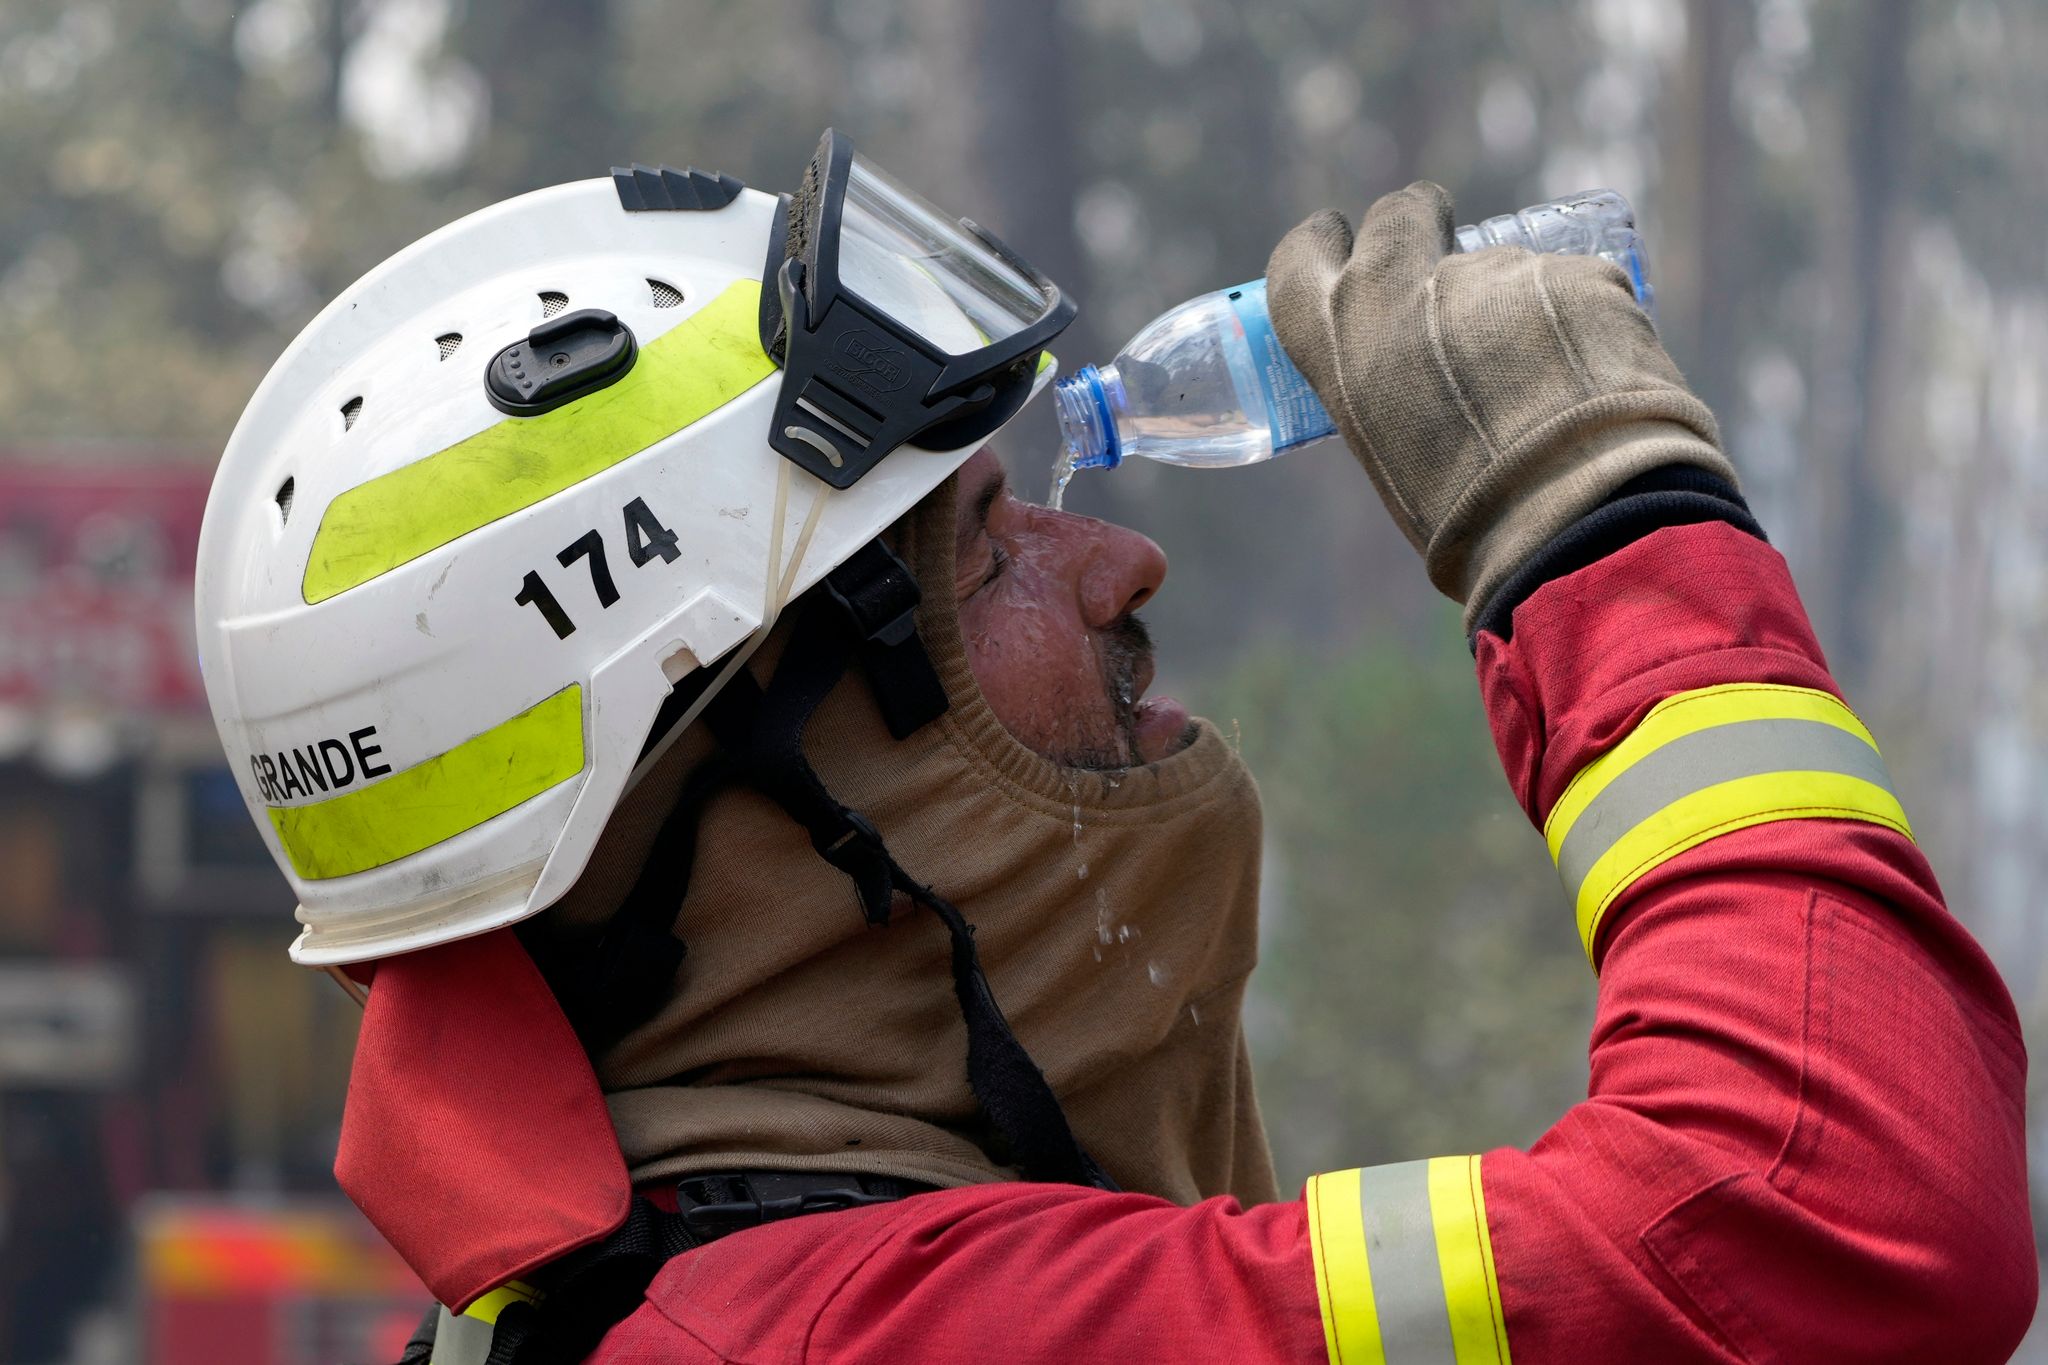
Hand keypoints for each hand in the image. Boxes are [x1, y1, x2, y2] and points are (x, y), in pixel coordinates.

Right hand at [1267, 181, 1734, 623]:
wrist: (1569, 521)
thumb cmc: (1464, 519)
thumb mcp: (1389, 452)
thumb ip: (1391, 392)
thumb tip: (1422, 375)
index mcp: (1339, 343)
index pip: (1302, 259)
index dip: (1324, 245)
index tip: (1345, 242)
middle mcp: (1403, 290)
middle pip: (1400, 215)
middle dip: (1424, 226)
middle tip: (1450, 266)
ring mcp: (1494, 275)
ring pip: (1501, 266)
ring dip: (1516, 304)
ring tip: (1550, 384)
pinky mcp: (1575, 274)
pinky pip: (1576, 288)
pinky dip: (1586, 324)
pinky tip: (1599, 386)